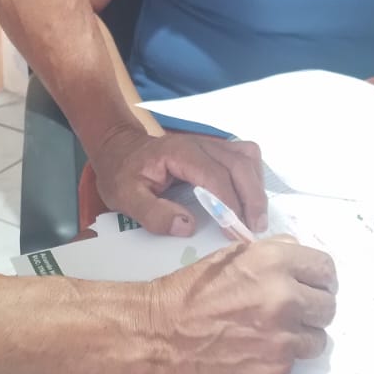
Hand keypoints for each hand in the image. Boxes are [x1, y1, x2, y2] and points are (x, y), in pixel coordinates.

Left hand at [91, 124, 267, 235]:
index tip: (234, 230)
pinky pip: (244, 156)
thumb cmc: (121, 173)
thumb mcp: (125, 198)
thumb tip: (188, 227)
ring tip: (254, 217)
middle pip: (239, 164)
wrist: (118, 148)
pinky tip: (248, 199)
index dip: (229, 204)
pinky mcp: (214, 149)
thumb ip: (153, 213)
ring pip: (247, 157)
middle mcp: (200, 143)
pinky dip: (252, 177)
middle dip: (252, 198)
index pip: (215, 176)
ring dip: (255, 187)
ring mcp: (209, 144)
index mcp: (179, 153)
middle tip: (254, 228)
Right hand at [139, 237, 337, 373]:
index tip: (315, 285)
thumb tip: (298, 255)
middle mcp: (285, 300)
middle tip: (294, 311)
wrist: (161, 335)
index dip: (320, 278)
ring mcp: (282, 340)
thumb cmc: (192, 291)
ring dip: (301, 336)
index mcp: (276, 264)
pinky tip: (254, 350)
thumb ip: (273, 253)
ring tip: (272, 333)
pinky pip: (293, 364)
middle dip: (313, 308)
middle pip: (328, 307)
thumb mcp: (232, 255)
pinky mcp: (275, 372)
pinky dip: (279, 358)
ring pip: (317, 340)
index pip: (326, 270)